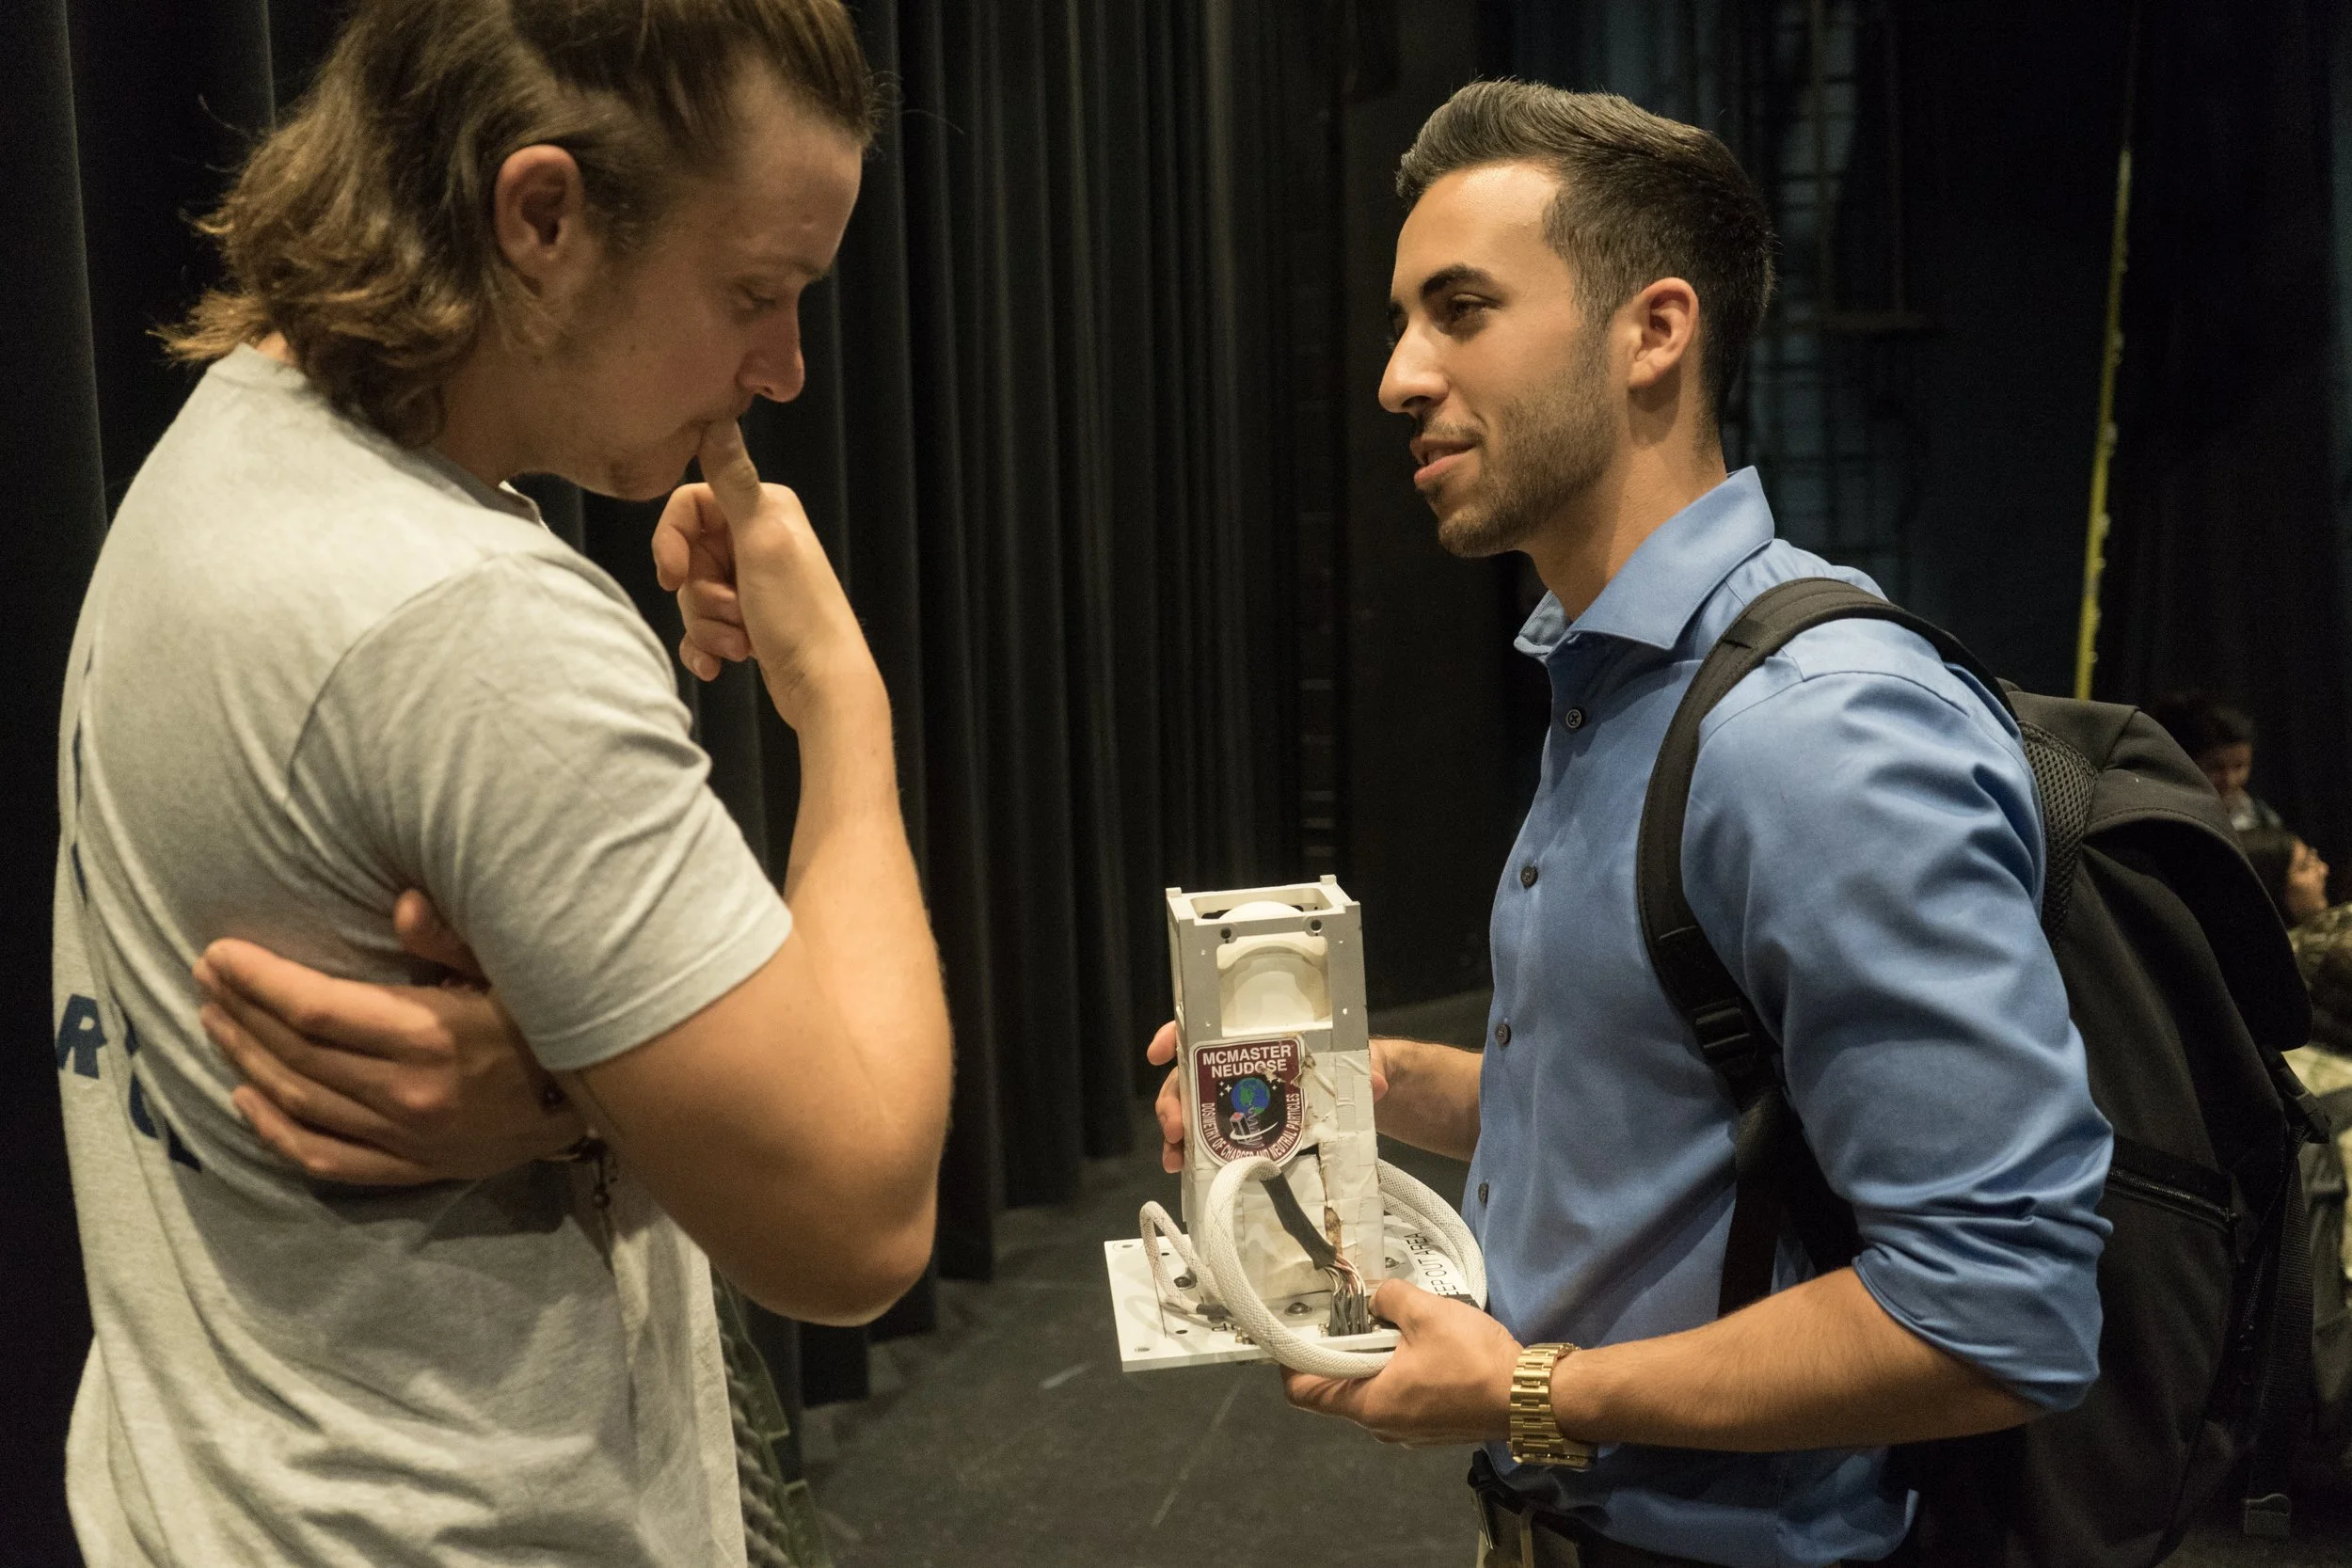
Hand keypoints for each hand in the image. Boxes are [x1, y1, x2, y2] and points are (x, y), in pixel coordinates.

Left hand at [193, 891, 586, 1183]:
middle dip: (241, 1012)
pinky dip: (276, 1131)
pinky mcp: (414, 1166)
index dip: (259, 981)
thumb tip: (400, 901)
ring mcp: (408, 1138)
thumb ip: (456, 938)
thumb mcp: (520, 968)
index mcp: (431, 1037)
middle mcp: (409, 1093)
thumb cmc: (558, 1019)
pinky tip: (246, 1100)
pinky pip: (326, 1157)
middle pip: (296, 1055)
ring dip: (247, 1061)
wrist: (609, 1100)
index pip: (317, 1010)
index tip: (221, 954)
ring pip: (300, 1102)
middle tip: (206, 979)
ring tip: (215, 1022)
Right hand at [651, 420, 881, 726]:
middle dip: (700, 595)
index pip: (687, 507)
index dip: (671, 543)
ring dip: (708, 625)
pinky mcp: (749, 621)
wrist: (825, 689)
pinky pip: (703, 628)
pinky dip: (707, 647)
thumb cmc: (798, 616)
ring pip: (694, 596)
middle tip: (735, 613)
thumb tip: (717, 418)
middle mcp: (759, 539)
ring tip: (742, 643)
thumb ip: (734, 482)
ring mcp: (754, 582)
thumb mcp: (762, 541)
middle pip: (687, 556)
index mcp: (764, 509)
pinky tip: (723, 665)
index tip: (671, 577)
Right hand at [1146, 1022, 1389, 1173]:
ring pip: (1191, 1110)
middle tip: (1176, 1127)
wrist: (1366, 1100)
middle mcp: (1240, 1068)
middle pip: (1189, 1075)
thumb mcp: (1364, 1060)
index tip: (1160, 1051)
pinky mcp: (1245, 1132)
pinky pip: (1208, 1139)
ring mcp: (1238, 1101)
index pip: (1206, 1027)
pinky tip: (1184, 1169)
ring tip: (1174, 1157)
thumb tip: (1376, 1083)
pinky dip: (1191, 1154)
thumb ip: (1369, 1065)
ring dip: (1176, 1133)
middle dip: (1173, 1099)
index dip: (1176, 1034)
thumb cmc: (1355, 1066)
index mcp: (1260, 1041)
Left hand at [1282, 1279, 1521, 1444]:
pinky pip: (1399, 1398)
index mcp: (1369, 1405)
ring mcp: (1409, 1433)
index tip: (1291, 1331)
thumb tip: (1375, 1298)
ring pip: (1372, 1393)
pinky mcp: (1433, 1428)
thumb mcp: (1426, 1313)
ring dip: (1372, 1360)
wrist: (1531, 1397)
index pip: (1303, 1394)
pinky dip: (1396, 1372)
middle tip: (1343, 1313)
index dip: (1288, 1363)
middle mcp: (1382, 1427)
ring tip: (1383, 1322)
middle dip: (1337, 1352)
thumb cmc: (1471, 1359)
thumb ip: (1389, 1298)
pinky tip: (1414, 1344)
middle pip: (1338, 1391)